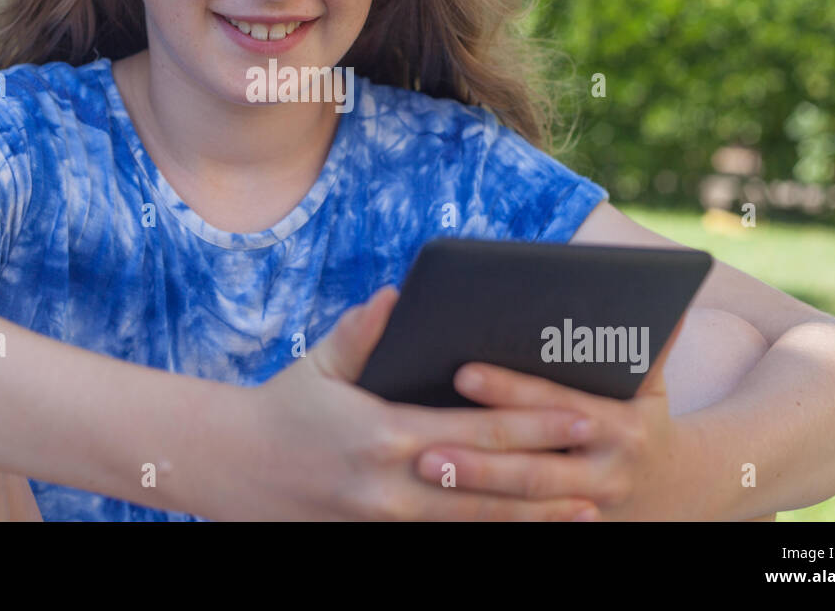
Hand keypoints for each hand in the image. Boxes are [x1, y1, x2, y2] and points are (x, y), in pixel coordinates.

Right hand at [229, 286, 603, 519]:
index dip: (536, 426)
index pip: (479, 432)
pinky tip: (527, 527)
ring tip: (584, 509)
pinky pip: (447, 538)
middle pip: (491, 486)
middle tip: (602, 468)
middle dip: (551, 478)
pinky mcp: (381, 538)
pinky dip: (491, 531)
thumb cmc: (281, 408)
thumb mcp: (319, 364)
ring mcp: (388, 521)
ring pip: (476, 524)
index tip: (583, 416)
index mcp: (385, 434)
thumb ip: (362, 332)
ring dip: (535, 518)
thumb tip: (397, 296)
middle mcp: (393, 486)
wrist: (232, 470)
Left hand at [415, 317, 689, 520]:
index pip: (554, 404)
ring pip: (521, 504)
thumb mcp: (651, 383)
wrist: (674, 488)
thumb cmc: (644, 418)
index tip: (462, 374)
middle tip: (424, 447)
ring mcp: (584, 508)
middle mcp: (604, 472)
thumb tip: (660, 300)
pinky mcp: (564, 526)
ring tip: (426, 468)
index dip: (510, 391)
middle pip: (534, 468)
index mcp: (619, 426)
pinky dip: (482, 512)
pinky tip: (439, 503)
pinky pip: (518, 522)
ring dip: (474, 489)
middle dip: (480, 459)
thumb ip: (645, 345)